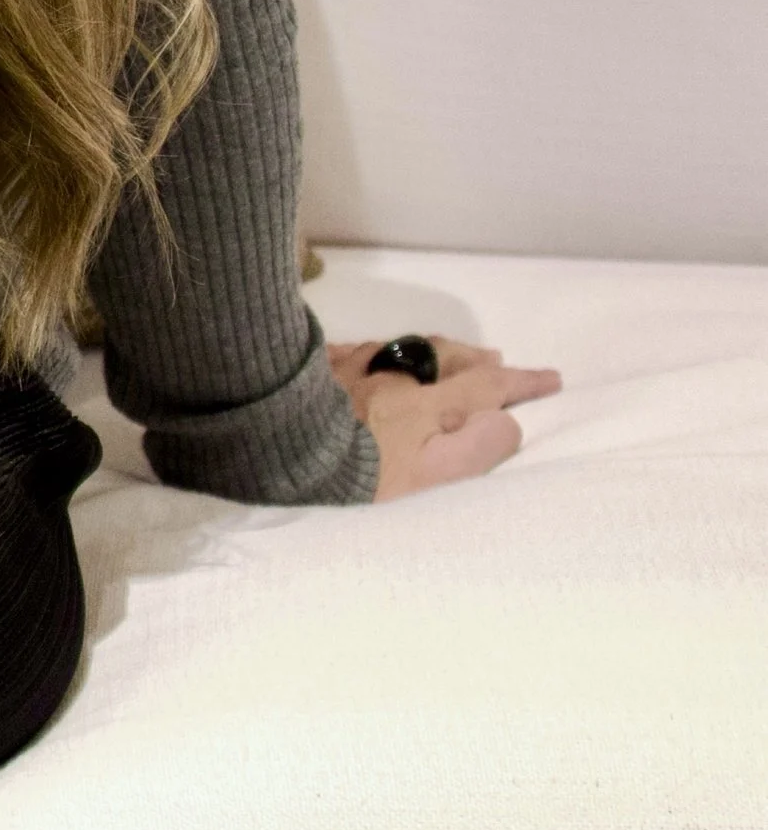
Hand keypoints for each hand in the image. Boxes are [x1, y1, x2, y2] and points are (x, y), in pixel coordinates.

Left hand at [330, 336, 561, 498]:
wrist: (278, 452)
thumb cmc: (360, 480)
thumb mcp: (430, 479)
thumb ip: (475, 450)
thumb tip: (507, 422)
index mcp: (424, 405)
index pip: (484, 387)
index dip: (520, 383)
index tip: (551, 379)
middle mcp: (391, 377)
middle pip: (443, 358)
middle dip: (475, 359)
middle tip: (497, 362)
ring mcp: (350, 369)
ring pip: (401, 350)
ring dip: (432, 352)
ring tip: (447, 356)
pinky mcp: (313, 369)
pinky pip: (354, 349)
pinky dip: (377, 351)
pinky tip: (373, 354)